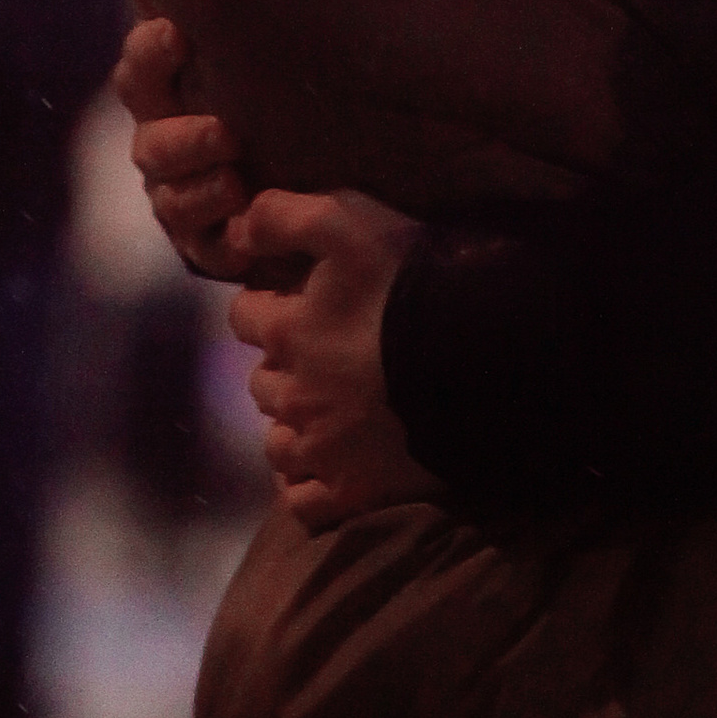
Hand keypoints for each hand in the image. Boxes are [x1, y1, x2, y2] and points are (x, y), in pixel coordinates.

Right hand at [103, 0, 247, 276]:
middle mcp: (168, 149)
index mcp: (168, 96)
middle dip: (179, 133)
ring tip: (235, 167)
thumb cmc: (253, 97)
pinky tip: (246, 210)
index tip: (178, 32)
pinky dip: (224, 229)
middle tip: (222, 127)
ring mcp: (186, 202)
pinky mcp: (216, 247)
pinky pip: (209, 245)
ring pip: (172, 196)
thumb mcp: (219, 40)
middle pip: (151, 142)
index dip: (152, 53)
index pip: (141, 70)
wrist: (312, 178)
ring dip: (199, 181)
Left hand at [227, 186, 434, 528]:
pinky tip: (324, 466)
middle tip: (324, 355)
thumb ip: (282, 216)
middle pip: (261, 381)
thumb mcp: (345, 221)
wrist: (481, 357)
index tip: (297, 301)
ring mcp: (321, 449)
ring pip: (277, 441)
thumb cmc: (412, 284)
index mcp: (286, 331)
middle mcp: (292, 394)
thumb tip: (235, 232)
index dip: (267, 304)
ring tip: (326, 411)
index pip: (244, 316)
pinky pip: (304, 501)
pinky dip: (305, 485)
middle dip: (283, 366)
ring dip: (291, 424)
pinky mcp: (353, 490)